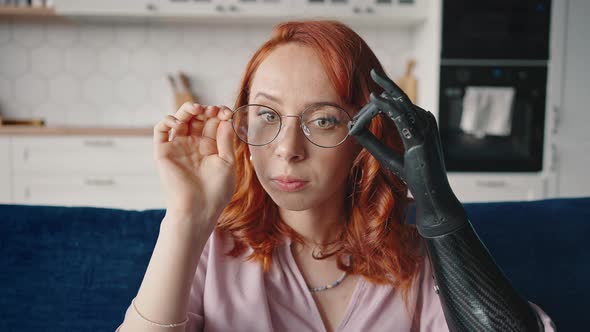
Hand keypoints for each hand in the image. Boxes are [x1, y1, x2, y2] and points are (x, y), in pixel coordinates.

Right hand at [153, 102, 235, 228]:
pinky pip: (160, 130)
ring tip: (197, 109)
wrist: (198, 209)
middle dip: (205, 110)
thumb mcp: (228, 163)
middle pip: (197, 118)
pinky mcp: (163, 152)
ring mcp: (178, 147)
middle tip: (212, 110)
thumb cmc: (216, 191)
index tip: (227, 113)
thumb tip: (226, 119)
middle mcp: (193, 145)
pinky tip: (178, 122)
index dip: (219, 114)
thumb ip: (226, 140)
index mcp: (210, 147)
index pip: (213, 122)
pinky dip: (167, 120)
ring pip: (179, 119)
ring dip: (187, 109)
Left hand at [348, 69, 465, 236]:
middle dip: (386, 84)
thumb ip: (372, 142)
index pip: (399, 104)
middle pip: (401, 97)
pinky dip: (385, 106)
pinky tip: (374, 101)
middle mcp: (426, 121)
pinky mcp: (421, 136)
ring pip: (399, 103)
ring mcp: (426, 127)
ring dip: (378, 101)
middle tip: (372, 73)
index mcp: (421, 123)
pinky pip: (401, 115)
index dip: (380, 102)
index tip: (364, 104)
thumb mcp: (388, 156)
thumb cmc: (414, 177)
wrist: (432, 195)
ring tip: (365, 96)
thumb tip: (354, 131)